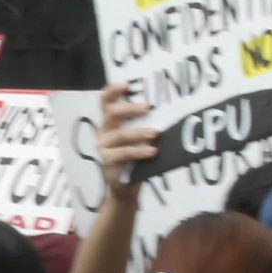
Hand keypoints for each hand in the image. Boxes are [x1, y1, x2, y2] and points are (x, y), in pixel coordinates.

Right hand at [98, 82, 156, 204]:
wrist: (126, 187)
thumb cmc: (135, 158)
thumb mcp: (138, 138)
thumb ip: (145, 124)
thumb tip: (168, 110)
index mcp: (110, 122)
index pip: (106, 101)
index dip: (113, 90)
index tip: (127, 85)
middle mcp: (104, 132)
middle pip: (112, 114)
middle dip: (130, 109)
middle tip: (148, 107)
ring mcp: (104, 148)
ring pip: (121, 135)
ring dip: (140, 132)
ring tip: (156, 133)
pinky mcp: (108, 163)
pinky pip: (125, 154)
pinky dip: (140, 152)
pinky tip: (153, 151)